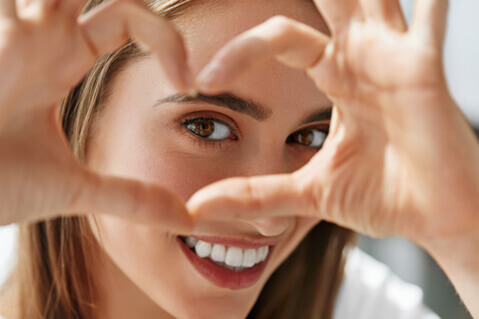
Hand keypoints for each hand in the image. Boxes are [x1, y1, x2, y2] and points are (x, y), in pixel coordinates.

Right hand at [0, 0, 194, 231]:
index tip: (188, 86)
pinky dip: (18, 3)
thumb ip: (131, 197)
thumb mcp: (74, 188)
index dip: (166, 39)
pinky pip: (4, 1)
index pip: (127, 17)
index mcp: (64, 57)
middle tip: (157, 32)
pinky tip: (33, 13)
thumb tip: (187, 220)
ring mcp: (4, 26)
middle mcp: (38, 33)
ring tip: (68, 35)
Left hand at [187, 0, 478, 245]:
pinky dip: (427, 3)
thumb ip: (254, 194)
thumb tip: (197, 208)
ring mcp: (394, 59)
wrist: (434, 220)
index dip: (238, 52)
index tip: (204, 81)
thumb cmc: (383, 198)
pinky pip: (427, 21)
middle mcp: (363, 57)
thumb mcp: (306, 193)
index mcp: (336, 76)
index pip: (278, 39)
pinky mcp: (423, 73)